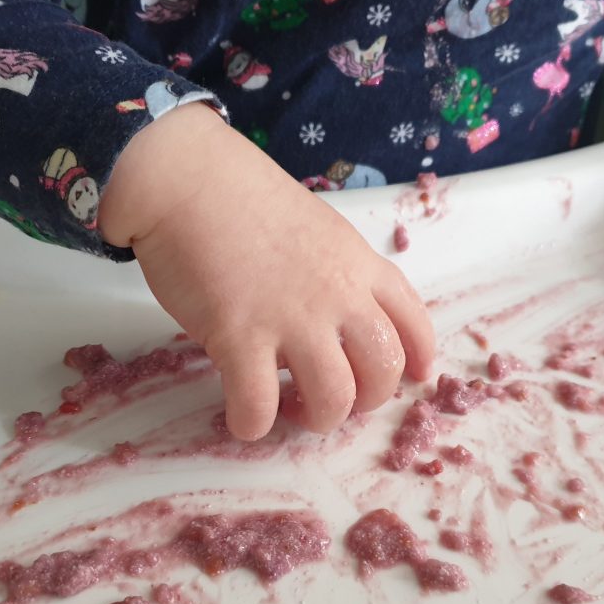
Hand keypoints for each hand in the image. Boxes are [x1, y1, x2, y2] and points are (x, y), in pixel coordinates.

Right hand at [99, 103, 434, 440]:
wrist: (186, 179)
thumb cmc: (242, 200)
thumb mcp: (318, 229)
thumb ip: (338, 273)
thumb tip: (338, 318)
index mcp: (358, 266)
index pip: (413, 322)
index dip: (417, 359)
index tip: (411, 378)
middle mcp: (337, 295)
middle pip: (384, 371)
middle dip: (365, 401)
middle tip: (331, 397)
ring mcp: (291, 318)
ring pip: (335, 398)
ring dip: (317, 419)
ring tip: (290, 409)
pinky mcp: (240, 337)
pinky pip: (259, 405)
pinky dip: (253, 425)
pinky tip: (243, 417)